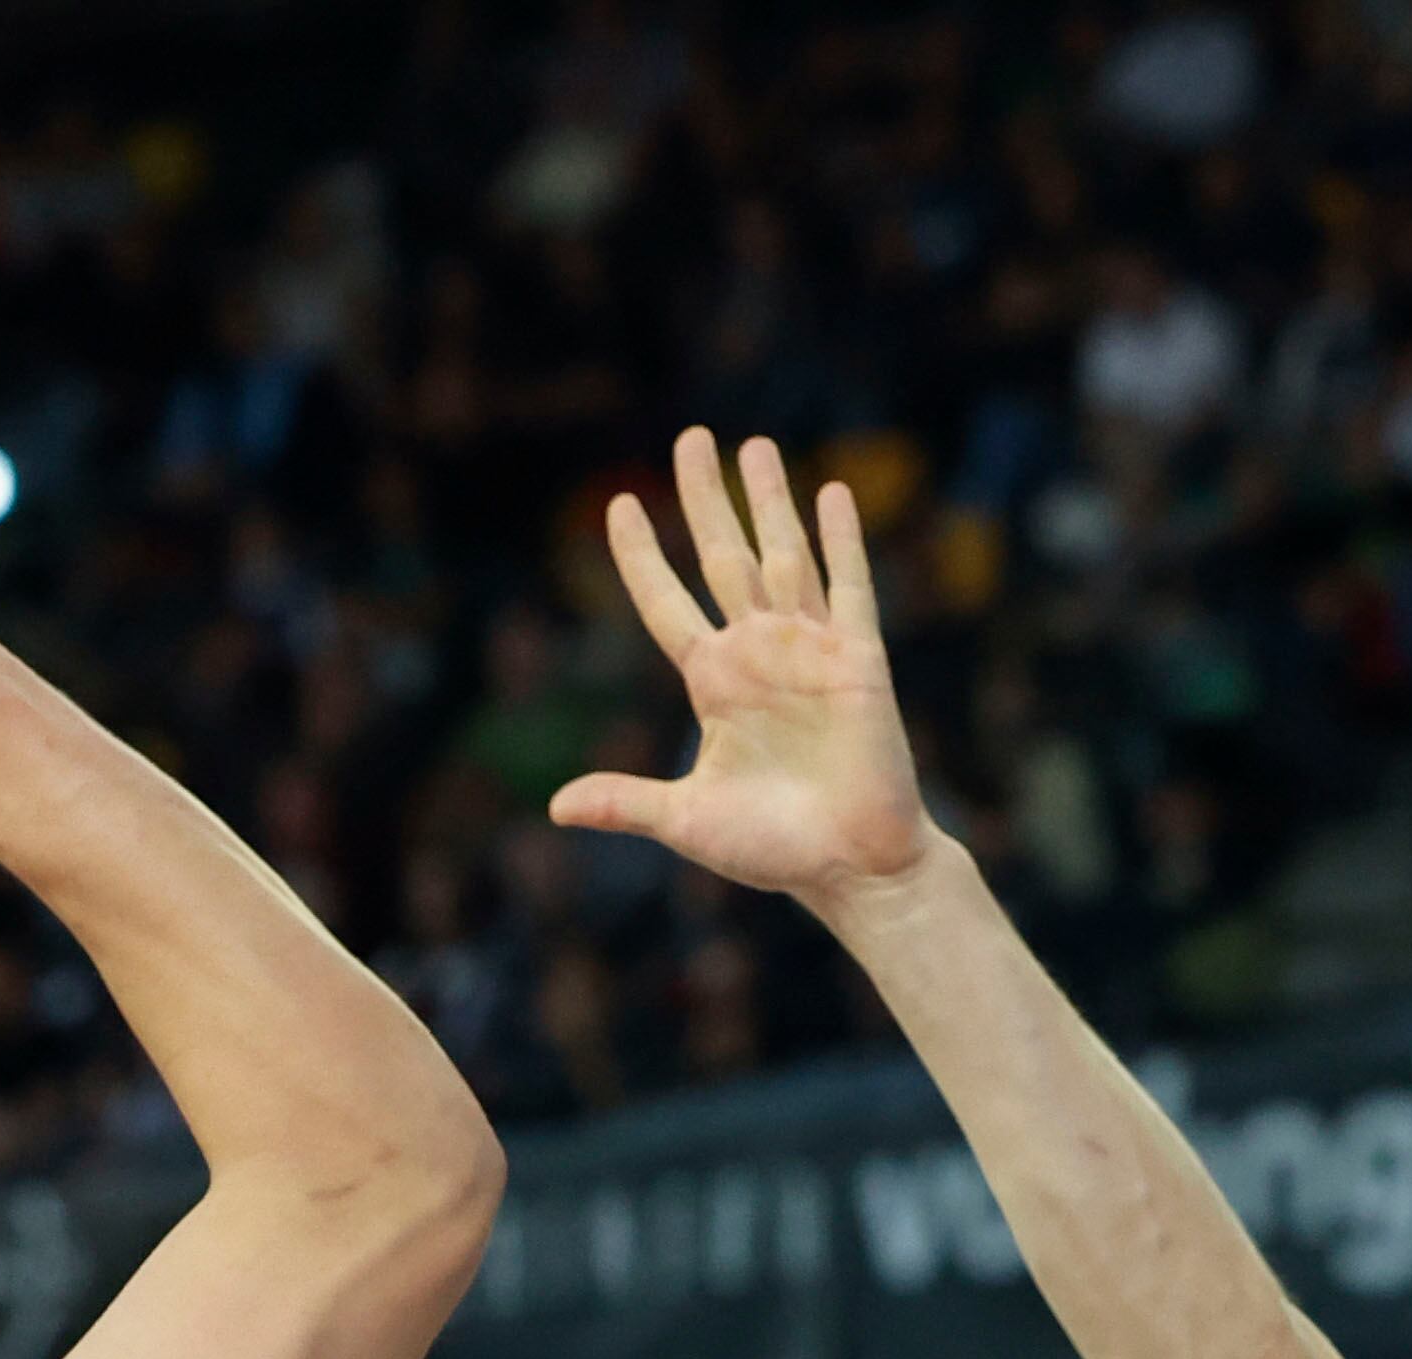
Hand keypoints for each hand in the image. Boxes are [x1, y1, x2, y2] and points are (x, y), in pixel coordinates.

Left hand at [554, 428, 937, 917]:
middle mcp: (758, 654)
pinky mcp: (858, 660)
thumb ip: (626, 801)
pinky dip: (842, 541)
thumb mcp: (687, 821)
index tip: (618, 505)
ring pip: (783, 557)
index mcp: (714, 683)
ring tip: (754, 445)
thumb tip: (554, 808)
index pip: (667, 602)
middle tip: (691, 438)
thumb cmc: (774, 850)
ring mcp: (809, 650)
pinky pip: (849, 587)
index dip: (642, 556)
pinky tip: (832, 493)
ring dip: (769, 501)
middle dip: (705, 498)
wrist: (851, 868)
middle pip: (723, 557)